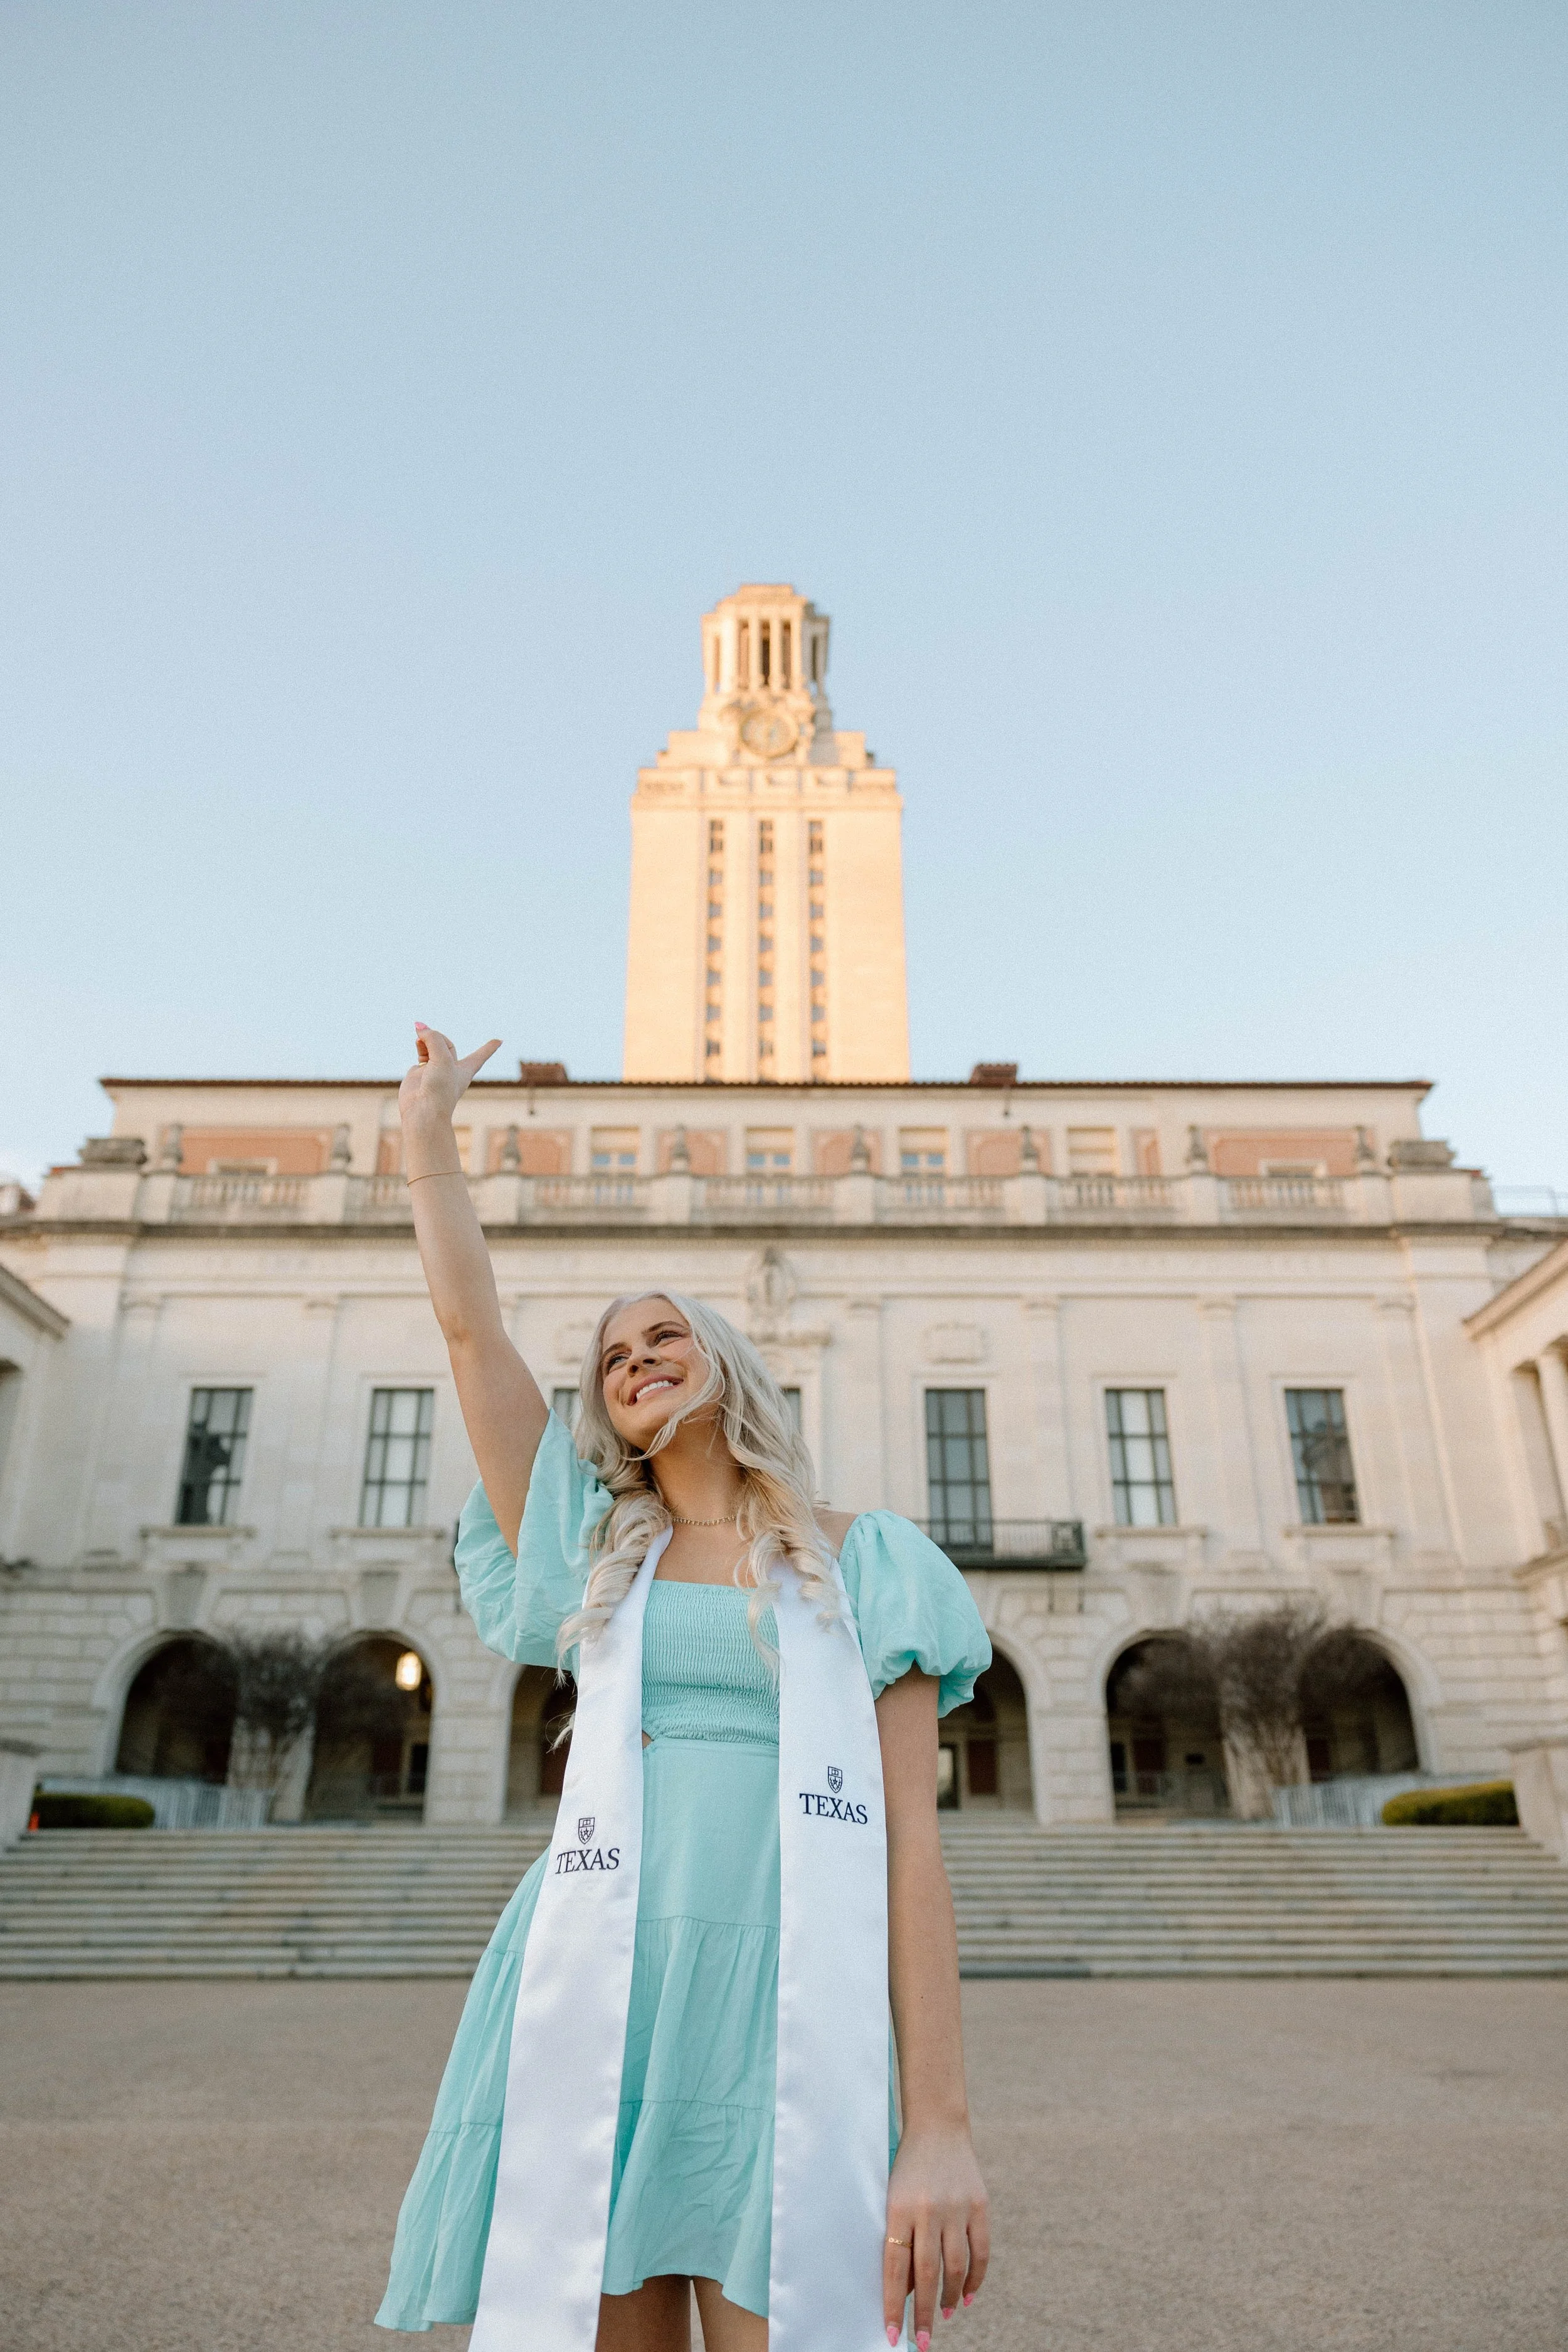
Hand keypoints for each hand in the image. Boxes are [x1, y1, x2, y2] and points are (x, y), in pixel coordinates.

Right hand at [399, 1024, 500, 1145]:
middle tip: (427, 1036)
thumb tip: (420, 1027)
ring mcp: (434, 1071)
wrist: (422, 1111)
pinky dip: (419, 1046)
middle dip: (436, 1037)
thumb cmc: (439, 1089)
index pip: (480, 1056)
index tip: (500, 1041)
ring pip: (433, 1047)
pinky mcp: (420, 1073)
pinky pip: (421, 1054)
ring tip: (419, 1037)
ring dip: (427, 1040)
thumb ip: (433, 1039)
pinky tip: (417, 1042)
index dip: (489, 1048)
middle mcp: (451, 1069)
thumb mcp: (442, 1058)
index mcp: (465, 1069)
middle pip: (447, 1044)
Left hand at [883, 2125, 988, 2345]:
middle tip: (921, 2341)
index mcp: (899, 2208)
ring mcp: (957, 2206)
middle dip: (923, 2312)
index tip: (892, 2335)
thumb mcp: (892, 2198)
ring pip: (956, 2266)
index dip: (893, 2305)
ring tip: (943, 2314)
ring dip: (949, 2296)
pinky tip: (966, 2295)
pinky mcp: (979, 2204)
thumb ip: (900, 2239)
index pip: (894, 2267)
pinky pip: (980, 2251)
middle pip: (927, 2273)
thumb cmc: (907, 2169)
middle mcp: (928, 2209)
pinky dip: (975, 2278)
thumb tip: (907, 2291)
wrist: (937, 2126)